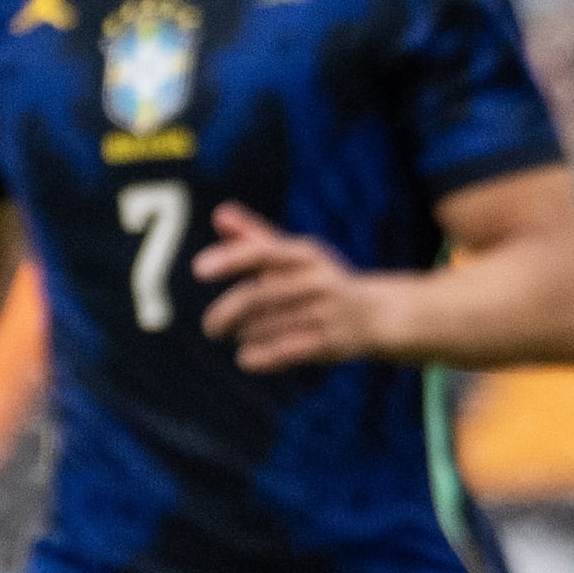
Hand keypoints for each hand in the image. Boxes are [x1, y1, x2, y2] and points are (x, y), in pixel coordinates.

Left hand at [192, 203, 392, 371]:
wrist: (375, 315)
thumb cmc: (320, 281)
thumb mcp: (293, 256)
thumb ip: (254, 237)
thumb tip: (219, 213)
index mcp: (305, 254)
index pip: (264, 252)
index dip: (231, 258)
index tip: (198, 268)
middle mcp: (317, 280)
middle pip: (259, 296)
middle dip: (226, 313)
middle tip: (210, 328)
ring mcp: (325, 312)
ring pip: (267, 326)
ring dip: (245, 334)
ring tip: (240, 335)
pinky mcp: (329, 342)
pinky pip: (284, 352)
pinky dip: (260, 357)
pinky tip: (245, 359)